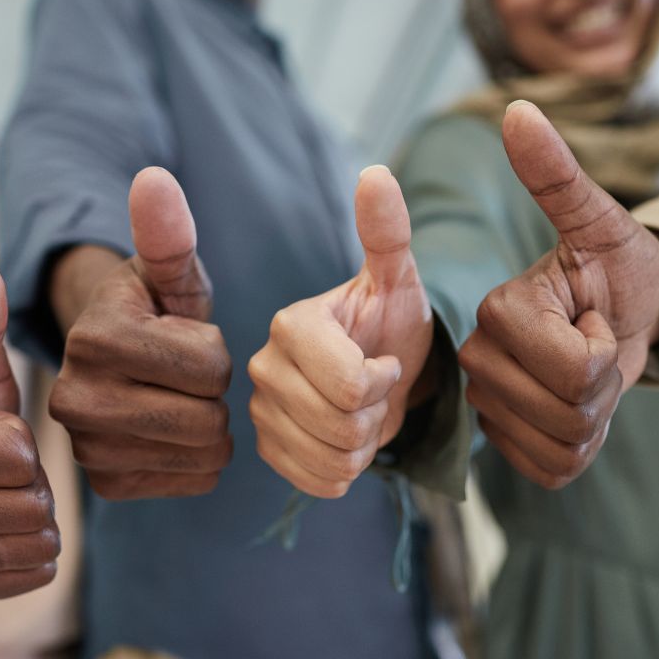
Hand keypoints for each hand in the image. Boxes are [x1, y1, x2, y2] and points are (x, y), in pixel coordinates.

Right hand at [0, 267, 59, 599]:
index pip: (13, 453)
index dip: (24, 441)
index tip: (4, 433)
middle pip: (24, 504)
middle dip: (36, 483)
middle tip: (16, 471)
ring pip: (28, 544)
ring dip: (40, 519)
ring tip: (17, 495)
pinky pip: (22, 580)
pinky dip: (36, 556)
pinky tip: (20, 528)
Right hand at [48, 168, 232, 499]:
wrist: (115, 363)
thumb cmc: (152, 313)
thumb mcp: (166, 274)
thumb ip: (167, 235)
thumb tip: (154, 178)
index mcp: (94, 338)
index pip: (211, 367)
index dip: (216, 352)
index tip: (184, 340)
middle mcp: (76, 399)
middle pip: (207, 417)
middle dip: (214, 394)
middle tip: (185, 377)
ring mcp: (86, 449)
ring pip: (206, 452)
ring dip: (212, 426)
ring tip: (180, 400)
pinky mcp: (105, 484)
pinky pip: (196, 481)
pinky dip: (200, 459)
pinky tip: (173, 432)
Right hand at [248, 165, 433, 497]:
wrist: (379, 369)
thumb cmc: (391, 323)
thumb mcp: (398, 280)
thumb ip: (386, 233)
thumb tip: (375, 175)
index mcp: (292, 324)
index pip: (350, 385)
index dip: (383, 381)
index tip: (383, 359)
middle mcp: (263, 366)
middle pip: (343, 426)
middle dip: (376, 414)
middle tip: (374, 389)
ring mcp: (260, 412)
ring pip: (333, 460)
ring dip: (364, 443)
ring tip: (361, 410)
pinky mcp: (267, 449)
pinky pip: (320, 484)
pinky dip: (346, 469)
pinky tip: (344, 437)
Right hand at [459, 101, 658, 488]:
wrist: (616, 314)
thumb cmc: (613, 268)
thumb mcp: (598, 221)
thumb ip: (555, 175)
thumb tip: (515, 109)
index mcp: (496, 315)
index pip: (574, 369)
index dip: (604, 350)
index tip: (594, 316)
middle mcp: (476, 363)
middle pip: (567, 412)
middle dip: (603, 386)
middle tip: (592, 346)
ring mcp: (487, 407)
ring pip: (562, 445)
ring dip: (595, 418)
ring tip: (584, 377)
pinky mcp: (505, 442)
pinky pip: (553, 470)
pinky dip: (579, 447)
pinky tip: (572, 411)